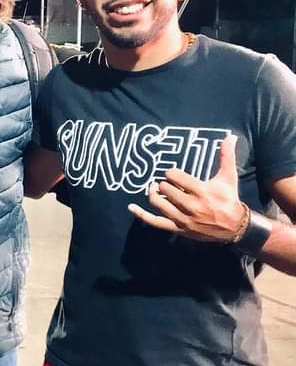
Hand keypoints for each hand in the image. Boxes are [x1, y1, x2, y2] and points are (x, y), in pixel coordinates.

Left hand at [128, 135, 245, 242]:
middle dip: (164, 183)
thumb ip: (226, 156)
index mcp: (202, 191)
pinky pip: (155, 222)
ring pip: (159, 204)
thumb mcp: (229, 177)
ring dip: (153, 194)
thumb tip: (230, 136)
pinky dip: (141, 215)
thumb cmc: (229, 199)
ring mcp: (183, 218)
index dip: (171, 173)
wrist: (235, 227)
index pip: (175, 177)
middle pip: (166, 189)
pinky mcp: (178, 228)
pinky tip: (131, 207)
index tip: (174, 174)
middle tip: (166, 182)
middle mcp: (191, 205)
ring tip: (154, 188)